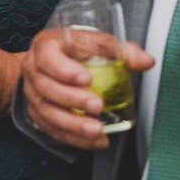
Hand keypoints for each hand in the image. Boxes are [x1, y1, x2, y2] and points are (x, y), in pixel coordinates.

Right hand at [21, 26, 154, 150]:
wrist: (47, 61)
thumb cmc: (71, 49)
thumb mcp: (91, 40)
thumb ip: (118, 50)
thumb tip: (146, 61)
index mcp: (45, 47)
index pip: (48, 58)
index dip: (65, 70)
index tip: (87, 78)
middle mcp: (34, 71)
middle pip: (48, 88)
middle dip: (73, 100)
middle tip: (98, 106)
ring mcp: (33, 94)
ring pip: (48, 113)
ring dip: (73, 124)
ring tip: (97, 130)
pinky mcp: (37, 114)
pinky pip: (52, 130)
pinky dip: (73, 138)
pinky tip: (93, 140)